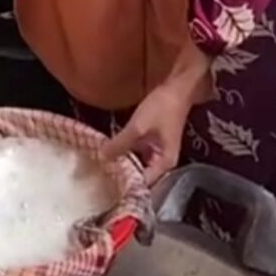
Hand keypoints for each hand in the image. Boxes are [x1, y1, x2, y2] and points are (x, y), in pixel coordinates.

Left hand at [104, 49, 211, 184]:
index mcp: (164, 164)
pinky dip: (126, 153)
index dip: (125, 187)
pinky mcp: (152, 142)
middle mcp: (163, 162)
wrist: (177, 87)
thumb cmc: (163, 107)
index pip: (143, 184)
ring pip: (138, 164)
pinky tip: (110, 152)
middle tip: (98, 180)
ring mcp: (158, 152)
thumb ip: (121, 143)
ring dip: (122, 164)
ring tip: (100, 169)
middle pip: (140, 177)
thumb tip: (102, 158)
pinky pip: (137, 153)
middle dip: (122, 177)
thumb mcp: (138, 126)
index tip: (105, 189)